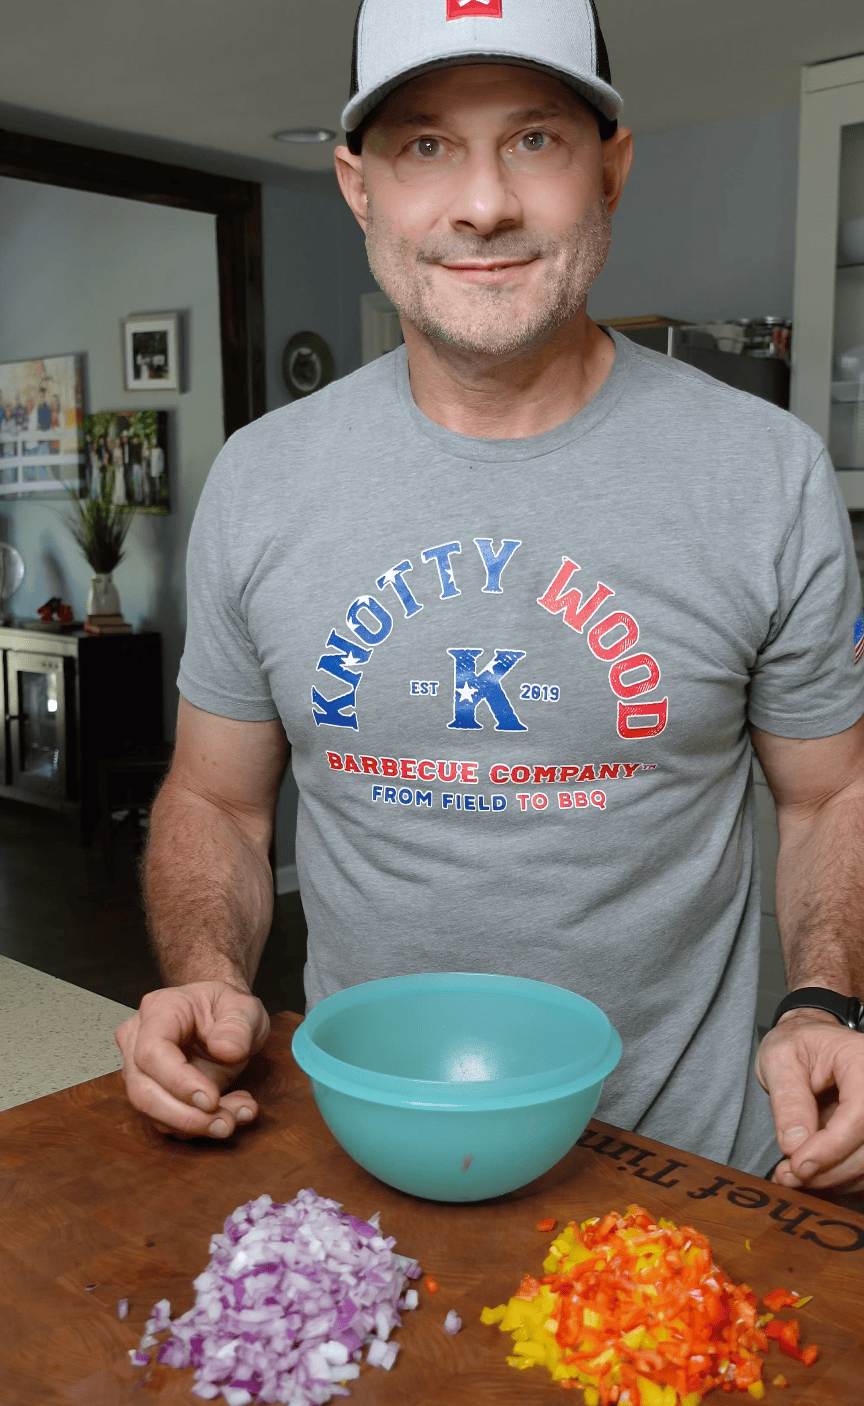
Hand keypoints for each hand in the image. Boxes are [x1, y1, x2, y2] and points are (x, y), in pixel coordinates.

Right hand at [115, 981, 269, 1139]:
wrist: (224, 1018)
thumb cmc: (227, 1008)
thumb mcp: (244, 1008)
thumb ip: (238, 1025)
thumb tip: (226, 1050)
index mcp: (159, 1011)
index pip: (151, 1052)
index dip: (178, 1081)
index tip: (211, 1099)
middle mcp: (138, 1041)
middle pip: (143, 1091)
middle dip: (186, 1116)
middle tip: (225, 1123)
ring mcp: (141, 1070)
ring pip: (154, 1113)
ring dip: (197, 1125)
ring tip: (238, 1115)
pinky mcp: (153, 1094)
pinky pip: (169, 1121)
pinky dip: (201, 1126)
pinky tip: (232, 1112)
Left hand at [756, 1010, 863, 1196]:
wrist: (808, 1041)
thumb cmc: (796, 1044)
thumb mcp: (779, 1059)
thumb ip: (787, 1099)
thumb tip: (794, 1143)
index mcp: (861, 1061)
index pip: (859, 1114)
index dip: (831, 1146)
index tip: (798, 1164)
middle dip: (827, 1169)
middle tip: (787, 1176)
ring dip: (831, 1178)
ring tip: (791, 1176)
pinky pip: (862, 1164)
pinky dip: (838, 1177)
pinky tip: (809, 1174)